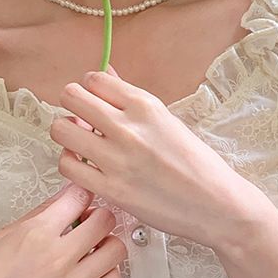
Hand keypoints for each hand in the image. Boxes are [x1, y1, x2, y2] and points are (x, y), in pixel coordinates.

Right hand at [0, 183, 126, 277]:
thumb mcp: (1, 236)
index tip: (82, 196)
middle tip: (90, 221)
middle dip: (100, 216)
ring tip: (94, 247)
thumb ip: (40, 216)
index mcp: (34, 234)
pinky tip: (93, 271)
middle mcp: (55, 258)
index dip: (83, 193)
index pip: (78, 197)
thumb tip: (67, 198)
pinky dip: (108, 271)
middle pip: (104, 222)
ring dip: (109, 243)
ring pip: (115, 252)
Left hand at [49, 66, 257, 247]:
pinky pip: (68, 166)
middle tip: (84, 124)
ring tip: (83, 147)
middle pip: (71, 97)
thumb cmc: (196, 164)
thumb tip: (106, 74)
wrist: (215, 204)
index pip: (94, 79)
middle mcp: (128, 127)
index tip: (98, 106)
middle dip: (73, 108)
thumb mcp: (167, 121)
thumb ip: (130, 98)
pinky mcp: (111, 189)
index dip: (91, 92)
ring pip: (61, 130)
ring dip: (68, 136)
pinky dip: (72, 165)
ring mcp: (117, 159)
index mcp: (145, 105)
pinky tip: (87, 169)